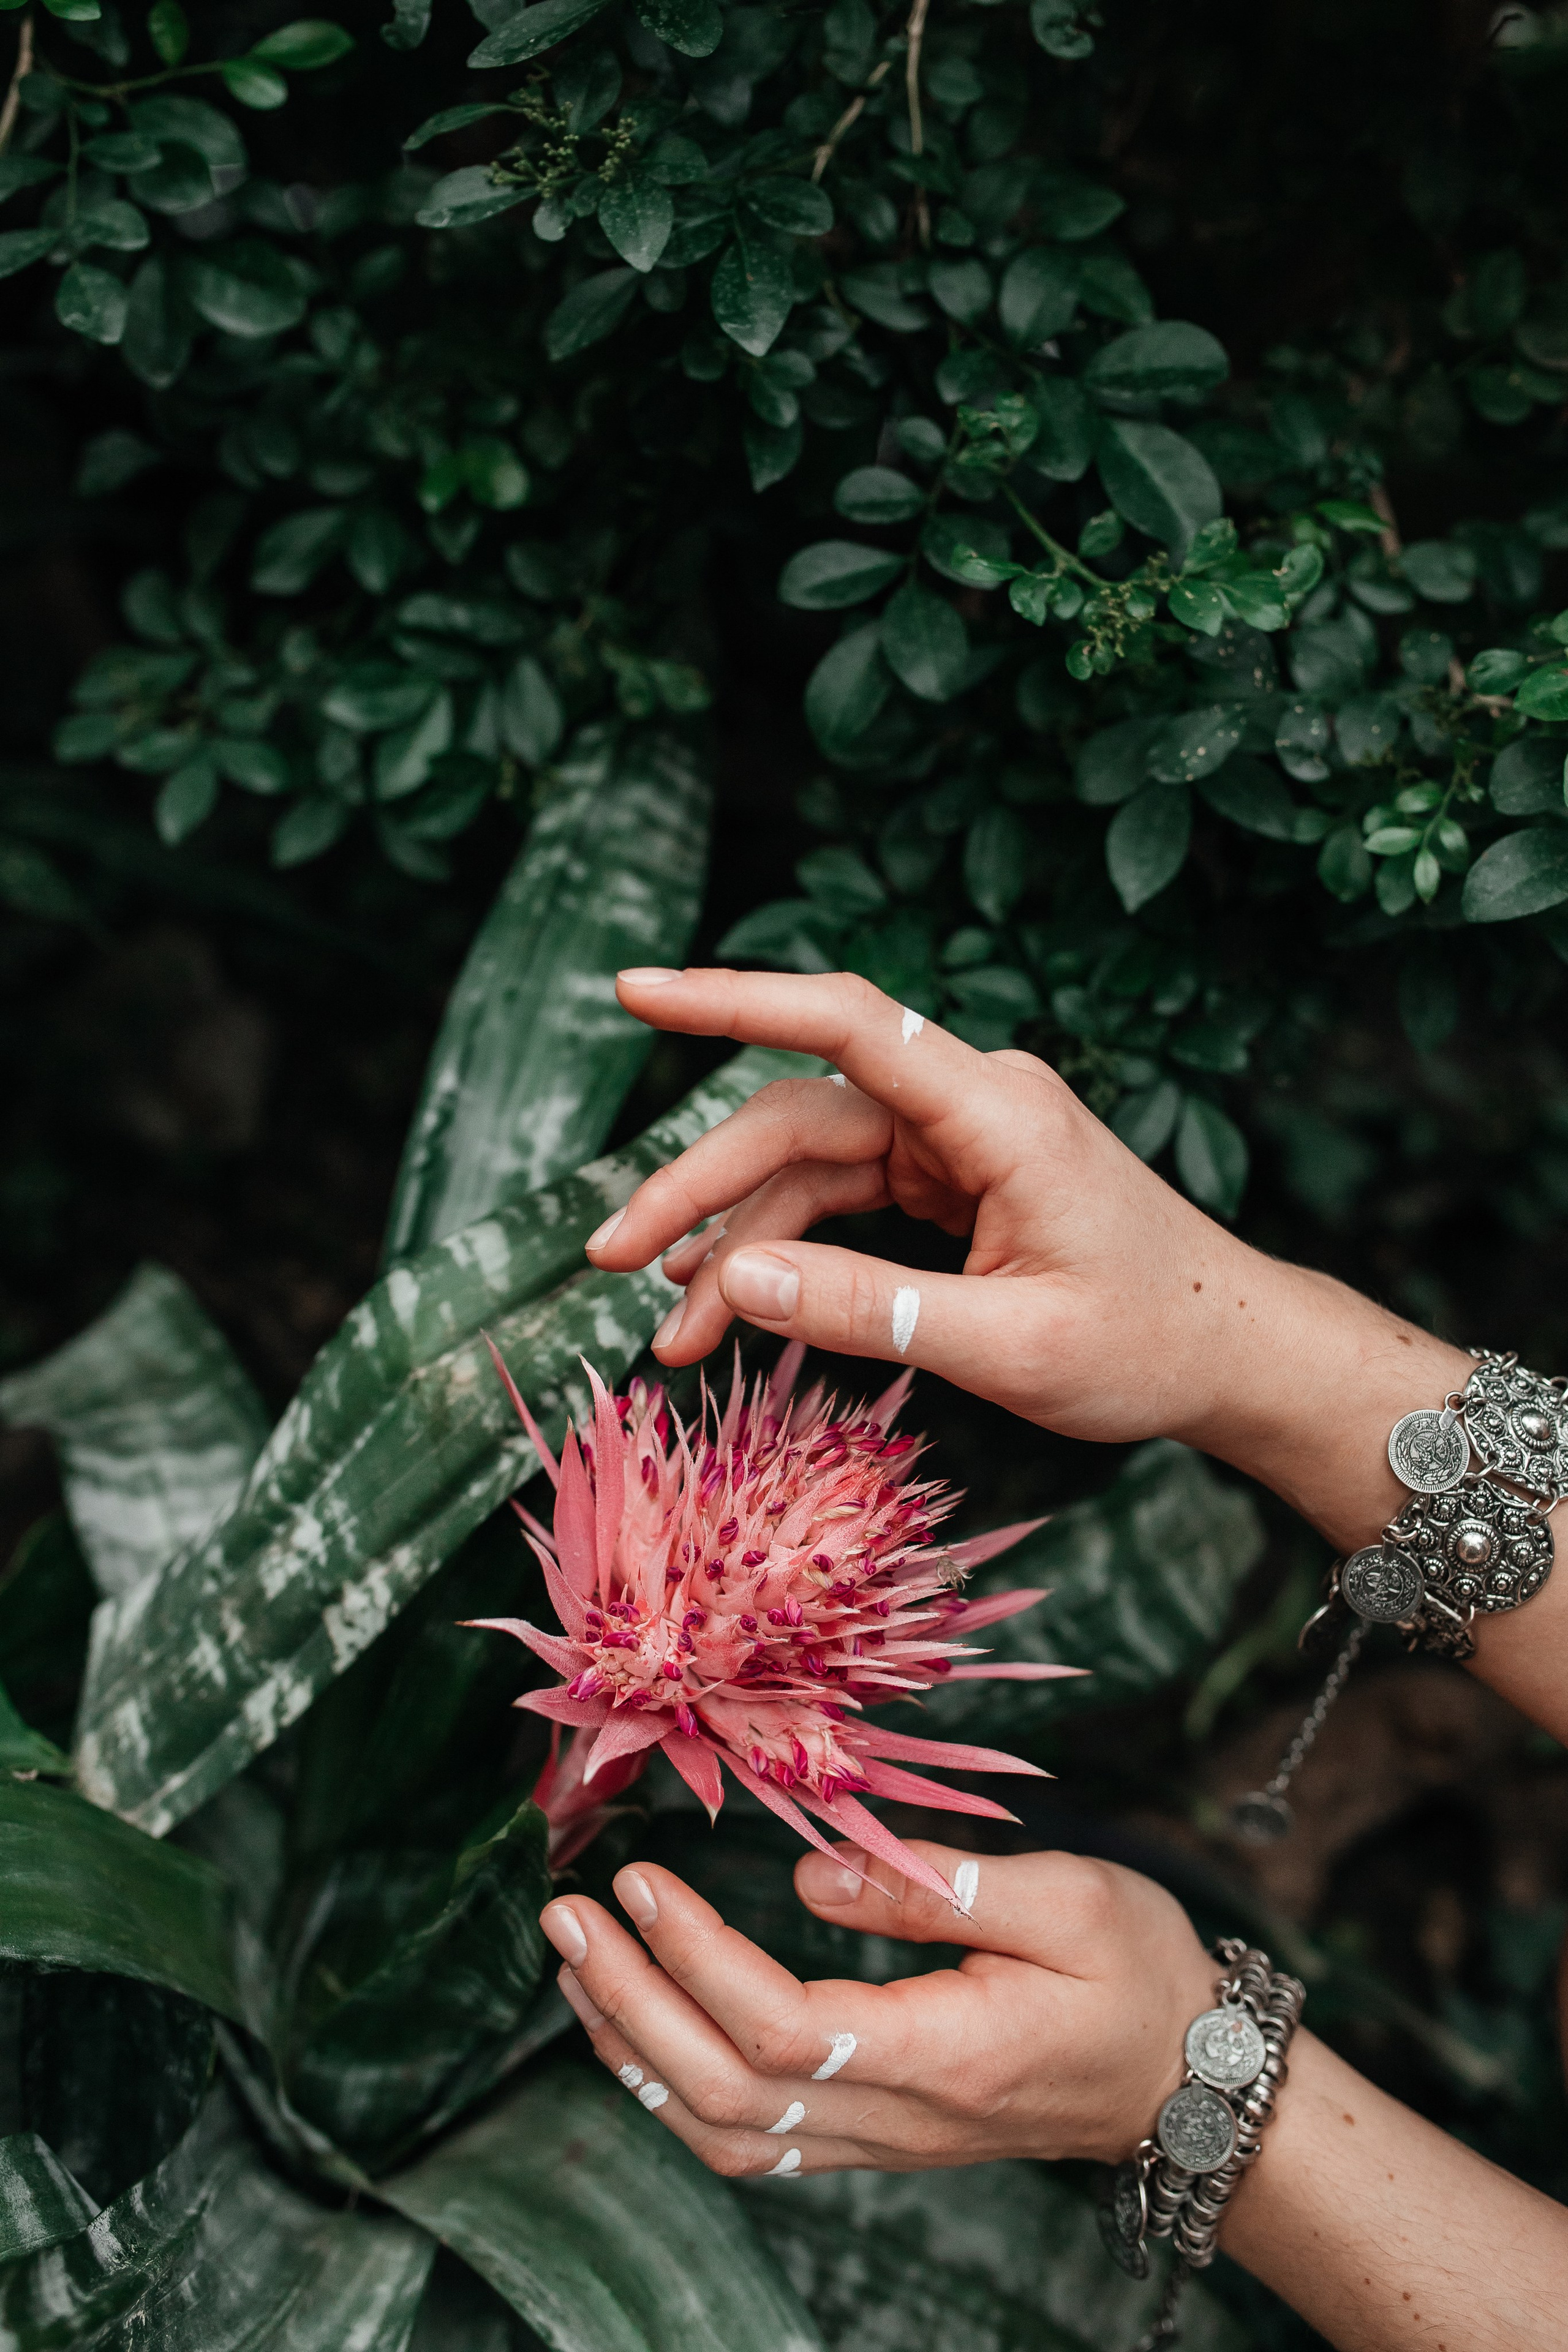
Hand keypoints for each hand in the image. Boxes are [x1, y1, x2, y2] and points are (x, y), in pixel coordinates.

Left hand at [538, 1839, 1215, 2176]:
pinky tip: (639, 2029)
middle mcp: (898, 2117)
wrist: (1190, 2083)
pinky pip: (750, 2137)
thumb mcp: (1070, 1901)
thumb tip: (814, 1873)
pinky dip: (673, 2087)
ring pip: (724, 2130)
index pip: (782, 2028)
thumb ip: (939, 1886)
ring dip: (635, 2050)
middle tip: (567, 1916)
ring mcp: (883, 2139)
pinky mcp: (877, 2134)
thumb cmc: (1140, 1977)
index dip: (696, 1959)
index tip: (641, 1882)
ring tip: (577, 1966)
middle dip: (630, 2003)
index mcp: (944, 2054)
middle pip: (726, 2091)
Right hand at [586, 966, 1471, 1554]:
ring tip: (671, 1331)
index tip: (636, 992)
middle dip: (699, 1187)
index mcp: (997, 1112)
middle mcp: (969, 1104)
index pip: (843, 1023)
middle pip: (796, 1116)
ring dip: (735, 1243)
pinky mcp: (949, 1177)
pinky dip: (785, 1253)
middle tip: (611, 1258)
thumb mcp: (1009, 1348)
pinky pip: (840, 1199)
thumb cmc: (1147, 1343)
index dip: (731, 1000)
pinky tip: (732, 1305)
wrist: (1232, 1352)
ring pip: (807, 1166)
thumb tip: (736, 1280)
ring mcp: (956, 1138)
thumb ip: (869, 1309)